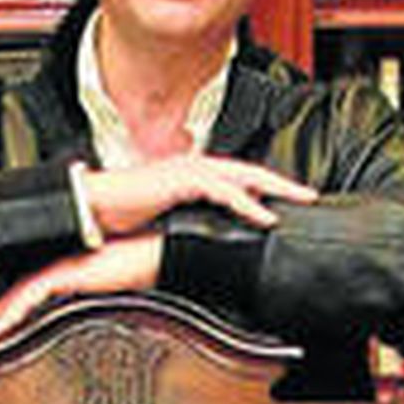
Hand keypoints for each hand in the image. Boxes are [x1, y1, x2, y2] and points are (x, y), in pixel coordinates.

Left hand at [0, 235, 165, 345]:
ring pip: (14, 297)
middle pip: (12, 297)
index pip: (25, 296)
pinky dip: (11, 312)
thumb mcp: (110, 299)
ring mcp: (60, 271)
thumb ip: (89, 311)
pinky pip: (30, 295)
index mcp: (66, 276)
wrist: (159, 256)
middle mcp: (58, 271)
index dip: (3, 314)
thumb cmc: (142, 271)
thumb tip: (83, 336)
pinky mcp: (66, 274)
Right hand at [79, 155, 316, 237]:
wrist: (94, 206)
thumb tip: (211, 236)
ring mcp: (188, 170)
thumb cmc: (124, 213)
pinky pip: (224, 190)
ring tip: (297, 199)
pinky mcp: (181, 180)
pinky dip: (248, 203)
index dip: (265, 187)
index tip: (289, 200)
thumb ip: (192, 220)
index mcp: (192, 175)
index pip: (238, 178)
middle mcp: (194, 167)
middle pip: (249, 171)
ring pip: (242, 175)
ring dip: (273, 187)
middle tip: (310, 195)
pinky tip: (265, 216)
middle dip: (281, 182)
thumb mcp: (166, 217)